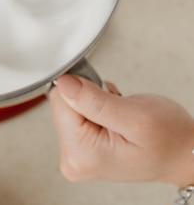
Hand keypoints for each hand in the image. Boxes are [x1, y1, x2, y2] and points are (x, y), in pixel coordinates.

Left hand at [50, 74, 193, 185]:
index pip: (59, 100)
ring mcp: (76, 154)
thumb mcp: (135, 116)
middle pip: (63, 103)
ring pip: (70, 104)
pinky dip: (96, 106)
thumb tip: (64, 83)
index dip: (83, 89)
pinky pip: (77, 111)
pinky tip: (113, 116)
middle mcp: (74, 159)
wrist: (182, 152)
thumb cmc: (168, 139)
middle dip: (89, 95)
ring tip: (118, 113)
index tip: (105, 94)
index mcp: (82, 154)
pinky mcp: (80, 146)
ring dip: (94, 100)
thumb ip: (94, 100)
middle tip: (116, 106)